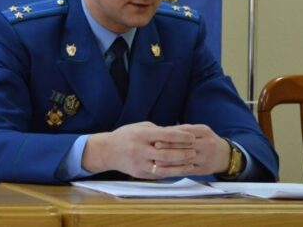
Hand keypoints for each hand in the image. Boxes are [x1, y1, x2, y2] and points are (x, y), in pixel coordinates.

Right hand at [82, 121, 202, 178]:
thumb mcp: (140, 127)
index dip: (181, 137)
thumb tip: (178, 133)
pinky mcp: (140, 174)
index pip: (165, 136)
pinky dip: (172, 172)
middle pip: (167, 154)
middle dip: (183, 152)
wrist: (108, 151)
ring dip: (180, 165)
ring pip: (165, 167)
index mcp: (141, 135)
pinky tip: (182, 169)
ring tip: (192, 161)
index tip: (191, 136)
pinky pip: (159, 174)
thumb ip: (158, 131)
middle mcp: (140, 150)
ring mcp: (140, 164)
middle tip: (194, 150)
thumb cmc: (126, 135)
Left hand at [153, 124, 230, 175]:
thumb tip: (163, 130)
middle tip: (154, 147)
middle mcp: (206, 144)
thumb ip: (183, 130)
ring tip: (156, 160)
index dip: (171, 135)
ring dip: (169, 160)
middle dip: (168, 147)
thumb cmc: (206, 140)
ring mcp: (206, 158)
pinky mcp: (203, 170)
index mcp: (204, 131)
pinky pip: (188, 170)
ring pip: (185, 159)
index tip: (158, 136)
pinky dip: (175, 170)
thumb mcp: (199, 130)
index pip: (185, 133)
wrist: (225, 156)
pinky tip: (165, 170)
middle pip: (185, 146)